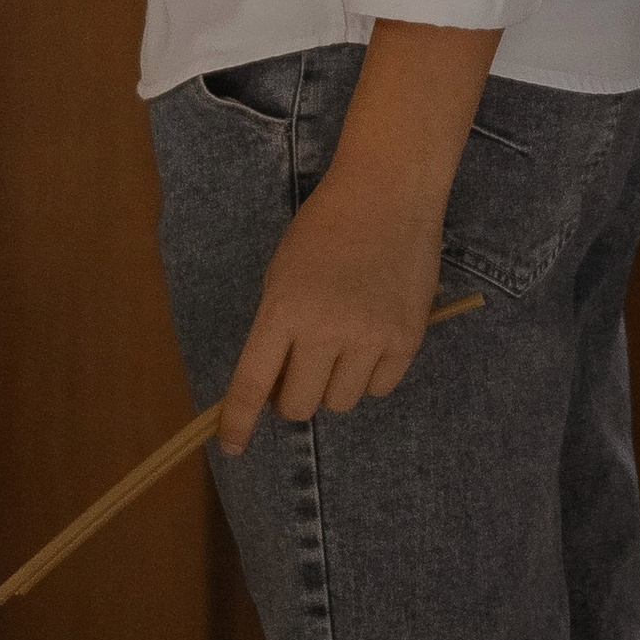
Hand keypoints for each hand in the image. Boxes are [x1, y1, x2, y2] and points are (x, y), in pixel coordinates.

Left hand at [216, 164, 445, 452]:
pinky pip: (380, 388)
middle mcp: (325, 330)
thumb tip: (278, 385)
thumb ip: (278, 328)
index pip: (253, 383)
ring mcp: (370, 337)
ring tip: (341, 345)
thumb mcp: (282, 273)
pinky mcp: (407, 340)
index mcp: (283, 309)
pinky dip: (371, 375)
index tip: (232, 446)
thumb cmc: (325, 227)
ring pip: (341, 402)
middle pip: (300, 406)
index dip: (239, 421)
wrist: (387, 194)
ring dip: (333, 385)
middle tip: (299, 372)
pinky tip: (372, 339)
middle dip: (293, 397)